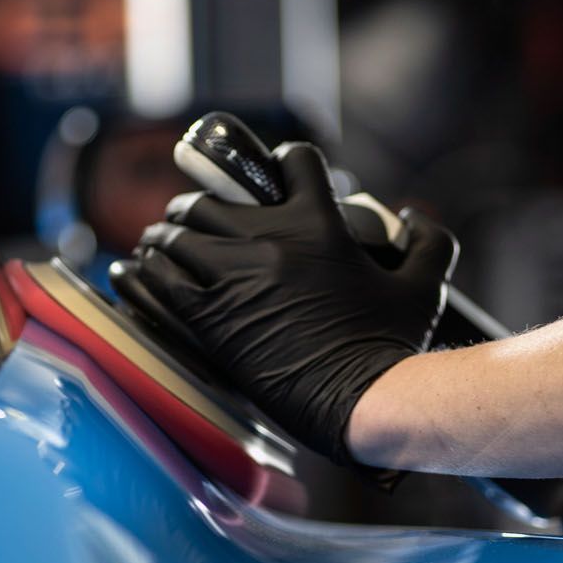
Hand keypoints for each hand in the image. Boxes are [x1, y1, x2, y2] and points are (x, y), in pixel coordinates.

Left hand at [116, 143, 457, 463]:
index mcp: (319, 223)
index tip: (271, 178)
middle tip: (195, 216)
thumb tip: (412, 216)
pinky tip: (134, 271)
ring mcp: (235, 277)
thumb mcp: (425, 285)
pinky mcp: (210, 317)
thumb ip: (429, 240)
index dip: (281, 165)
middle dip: (200, 201)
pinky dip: (143, 270)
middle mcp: (270, 240)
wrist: (362, 400)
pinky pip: (158, 277)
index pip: (292, 162)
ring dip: (167, 233)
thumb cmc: (394, 345)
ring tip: (161, 243)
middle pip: (212, 196)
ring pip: (176, 231)